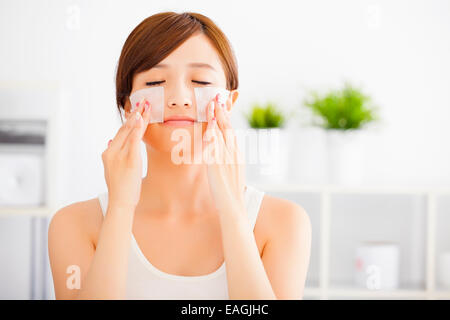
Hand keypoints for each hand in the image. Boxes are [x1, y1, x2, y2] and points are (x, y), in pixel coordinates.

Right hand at [102, 98, 151, 210]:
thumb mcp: (113, 169)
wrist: (120, 202)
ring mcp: (119, 155)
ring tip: (146, 105)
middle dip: (135, 113)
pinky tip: (141, 118)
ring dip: (139, 117)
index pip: (120, 132)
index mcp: (108, 153)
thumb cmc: (120, 188)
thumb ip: (113, 154)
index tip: (136, 109)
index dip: (129, 120)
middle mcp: (111, 151)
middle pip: (125, 128)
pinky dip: (137, 128)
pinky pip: (133, 140)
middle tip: (143, 101)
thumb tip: (111, 139)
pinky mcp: (129, 160)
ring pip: (129, 131)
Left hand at [203, 94, 246, 216]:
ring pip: (222, 135)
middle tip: (217, 97)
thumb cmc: (231, 192)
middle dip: (222, 112)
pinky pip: (216, 148)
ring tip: (212, 105)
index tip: (221, 105)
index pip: (231, 131)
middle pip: (228, 128)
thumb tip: (221, 151)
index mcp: (237, 154)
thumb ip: (226, 160)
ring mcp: (227, 160)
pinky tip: (209, 127)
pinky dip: (213, 136)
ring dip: (217, 119)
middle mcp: (234, 154)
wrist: (234, 208)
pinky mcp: (219, 167)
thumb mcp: (232, 172)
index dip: (226, 117)